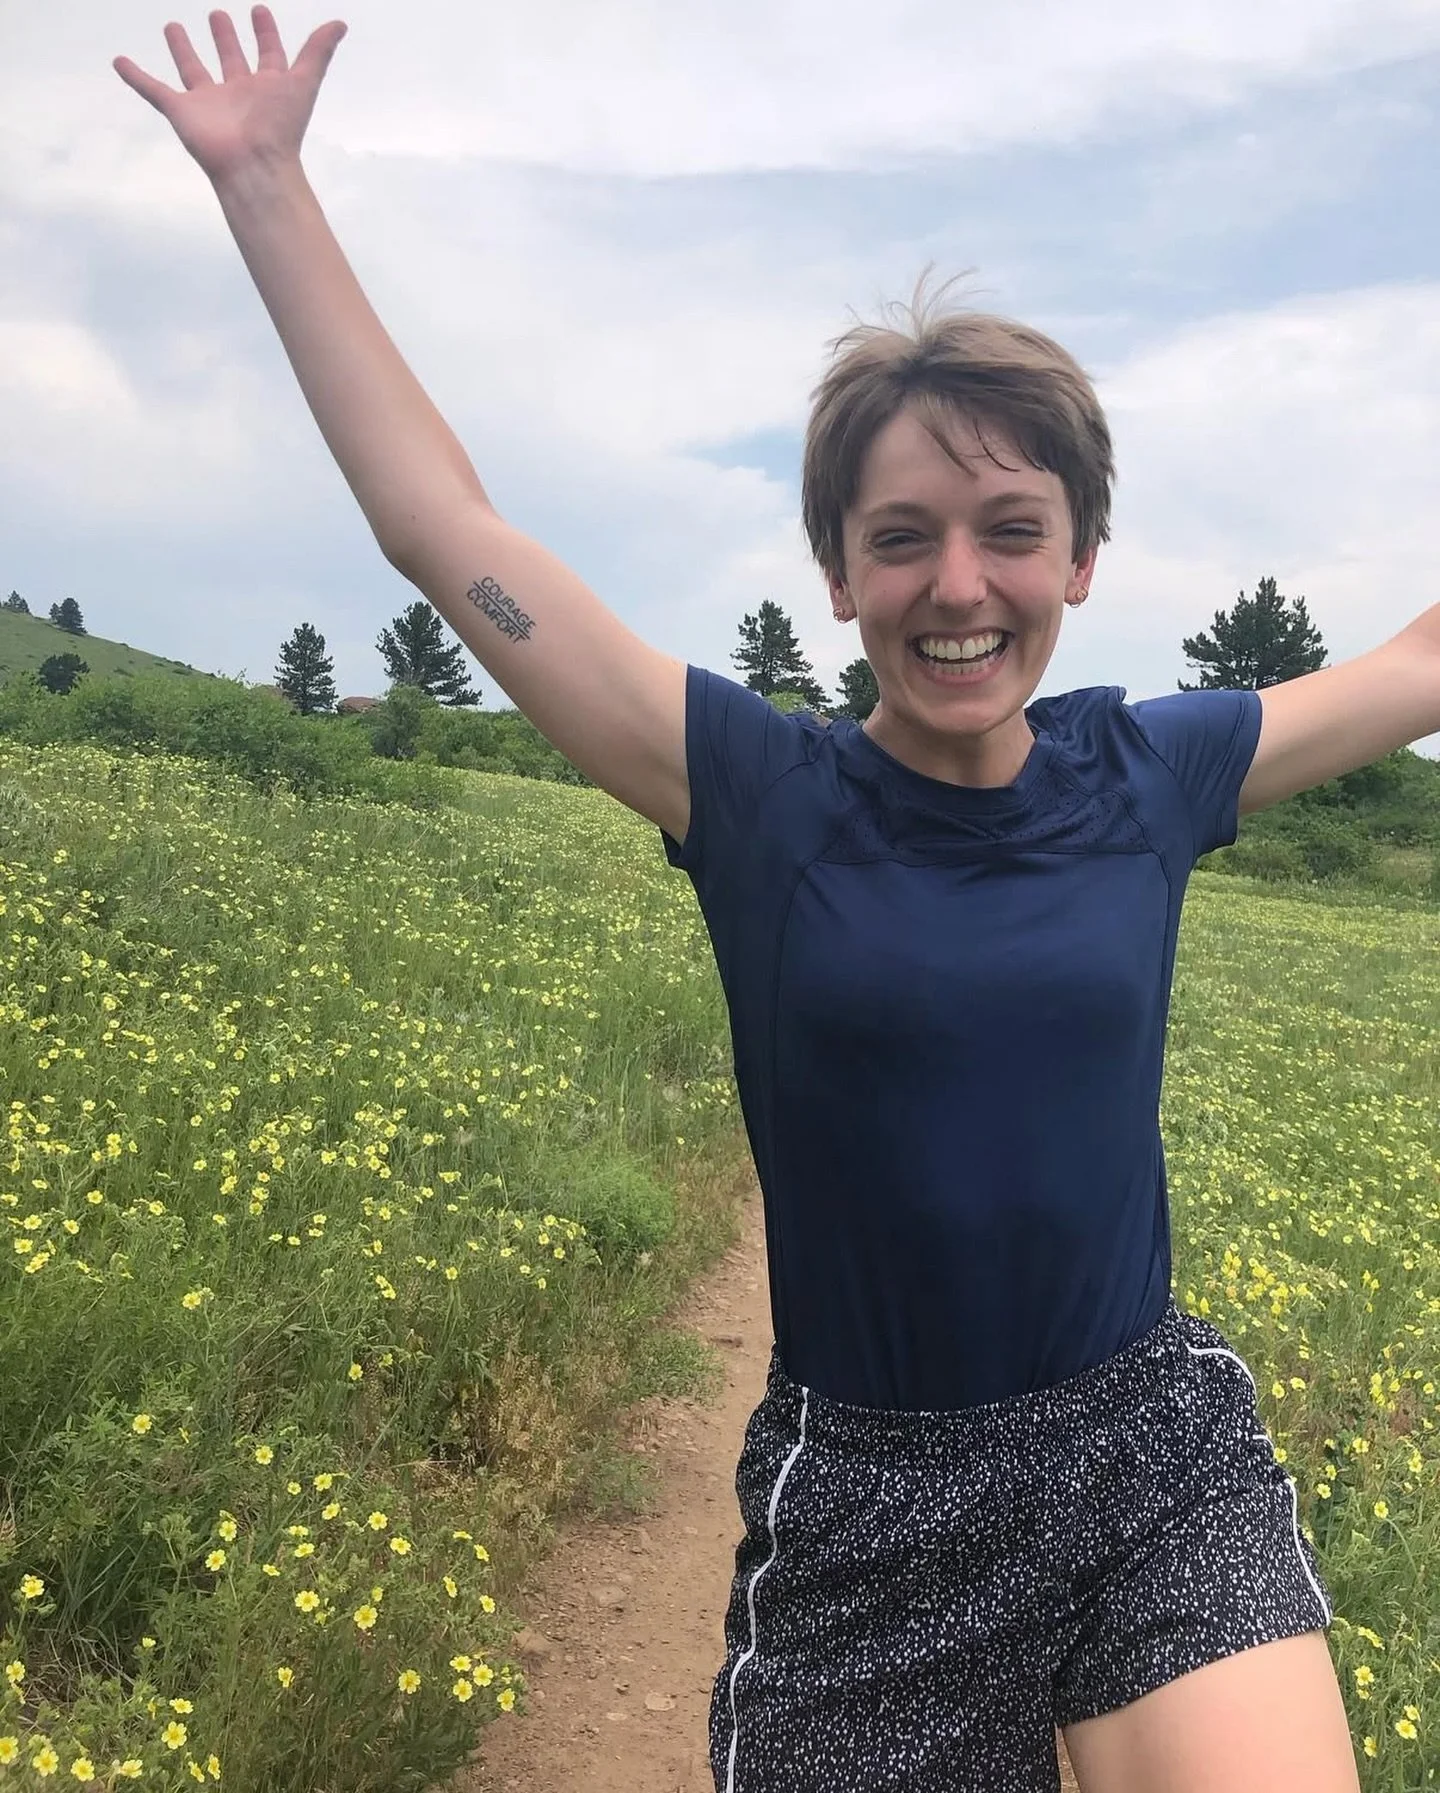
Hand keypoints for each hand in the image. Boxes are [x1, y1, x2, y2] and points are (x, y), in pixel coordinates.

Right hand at [113, 5, 347, 184]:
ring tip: (174, 26)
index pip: (268, 54)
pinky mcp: (181, 112)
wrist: (254, 166)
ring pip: (192, 69)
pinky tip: (119, 61)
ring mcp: (208, 103)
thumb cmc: (281, 128)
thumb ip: (319, 52)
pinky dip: (135, 77)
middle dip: (225, 38)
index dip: (265, 34)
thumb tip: (341, 24)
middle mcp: (237, 93)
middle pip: (230, 59)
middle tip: (219, 15)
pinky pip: (153, 90)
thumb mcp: (304, 82)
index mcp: (266, 86)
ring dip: (183, 49)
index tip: (259, 11)